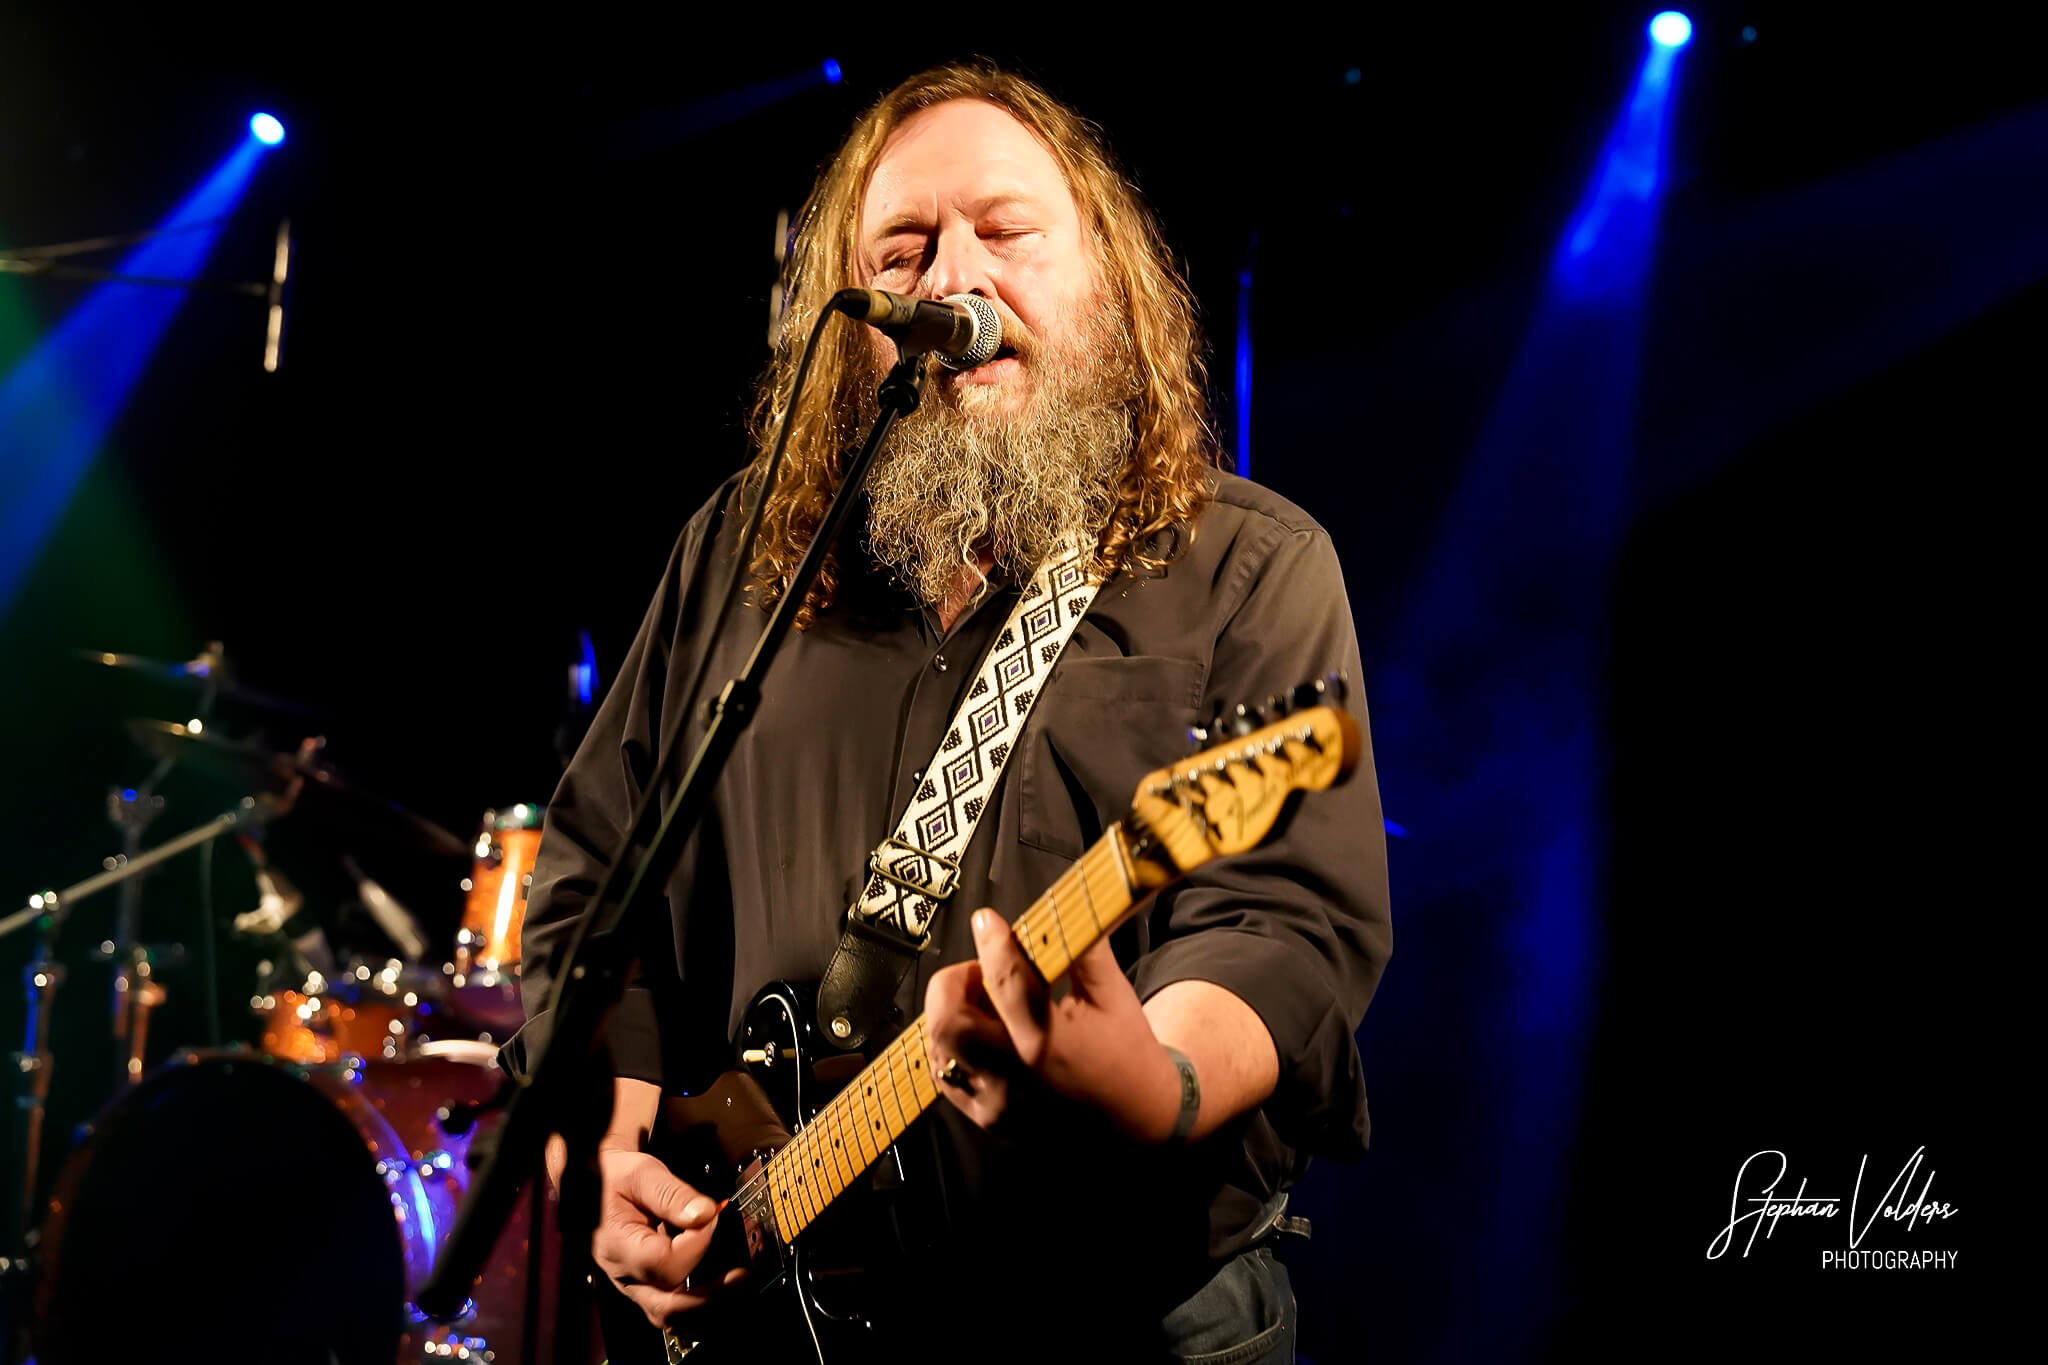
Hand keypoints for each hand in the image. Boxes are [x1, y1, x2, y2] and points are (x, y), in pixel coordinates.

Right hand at [592, 1147, 735, 1326]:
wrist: (597, 1184)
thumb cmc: (616, 1179)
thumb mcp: (642, 1174)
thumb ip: (673, 1195)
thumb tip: (705, 1214)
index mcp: (618, 1247)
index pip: (663, 1263)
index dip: (696, 1243)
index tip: (710, 1215)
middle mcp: (624, 1275)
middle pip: (667, 1307)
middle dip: (710, 1298)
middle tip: (742, 1278)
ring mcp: (634, 1285)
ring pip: (670, 1317)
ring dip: (706, 1310)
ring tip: (737, 1288)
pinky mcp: (646, 1286)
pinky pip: (672, 1309)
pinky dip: (698, 1308)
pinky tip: (722, 1293)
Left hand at [922, 908, 1181, 1140]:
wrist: (1140, 1121)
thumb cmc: (1128, 1054)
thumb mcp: (1113, 995)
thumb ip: (1081, 949)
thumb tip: (1060, 906)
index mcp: (1049, 1042)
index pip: (1005, 981)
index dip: (991, 943)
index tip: (987, 921)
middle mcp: (1014, 1077)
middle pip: (948, 1022)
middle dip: (953, 985)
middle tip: (981, 974)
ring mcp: (996, 1104)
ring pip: (937, 1049)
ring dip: (950, 1015)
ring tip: (984, 1006)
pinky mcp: (987, 1119)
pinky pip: (944, 1075)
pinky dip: (951, 1047)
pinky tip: (981, 1034)